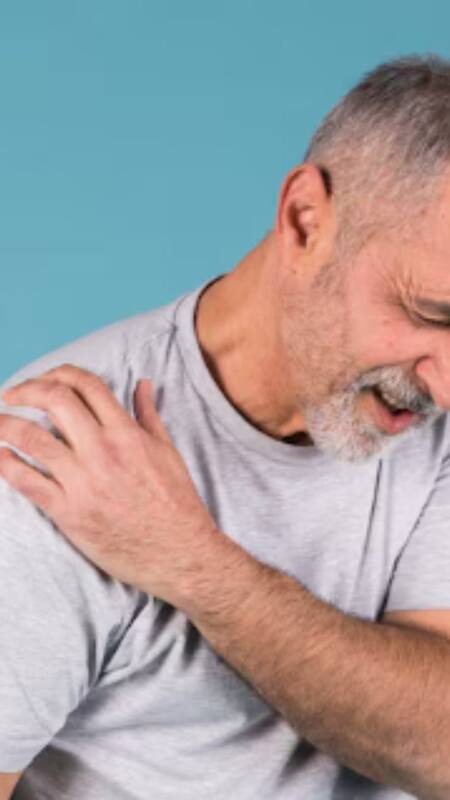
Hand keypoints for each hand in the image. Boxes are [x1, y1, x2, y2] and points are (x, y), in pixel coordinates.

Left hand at [0, 364, 219, 604]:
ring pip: (33, 438)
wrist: (180, 553)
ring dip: (5, 424)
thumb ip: (149, 415)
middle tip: (11, 395)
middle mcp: (103, 452)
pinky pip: (28, 483)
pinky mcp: (69, 514)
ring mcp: (84, 482)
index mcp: (127, 434)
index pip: (87, 385)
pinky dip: (6, 464)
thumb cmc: (176, 504)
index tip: (44, 380)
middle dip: (26, 390)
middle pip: (55, 401)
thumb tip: (143, 384)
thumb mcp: (168, 451)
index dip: (60, 373)